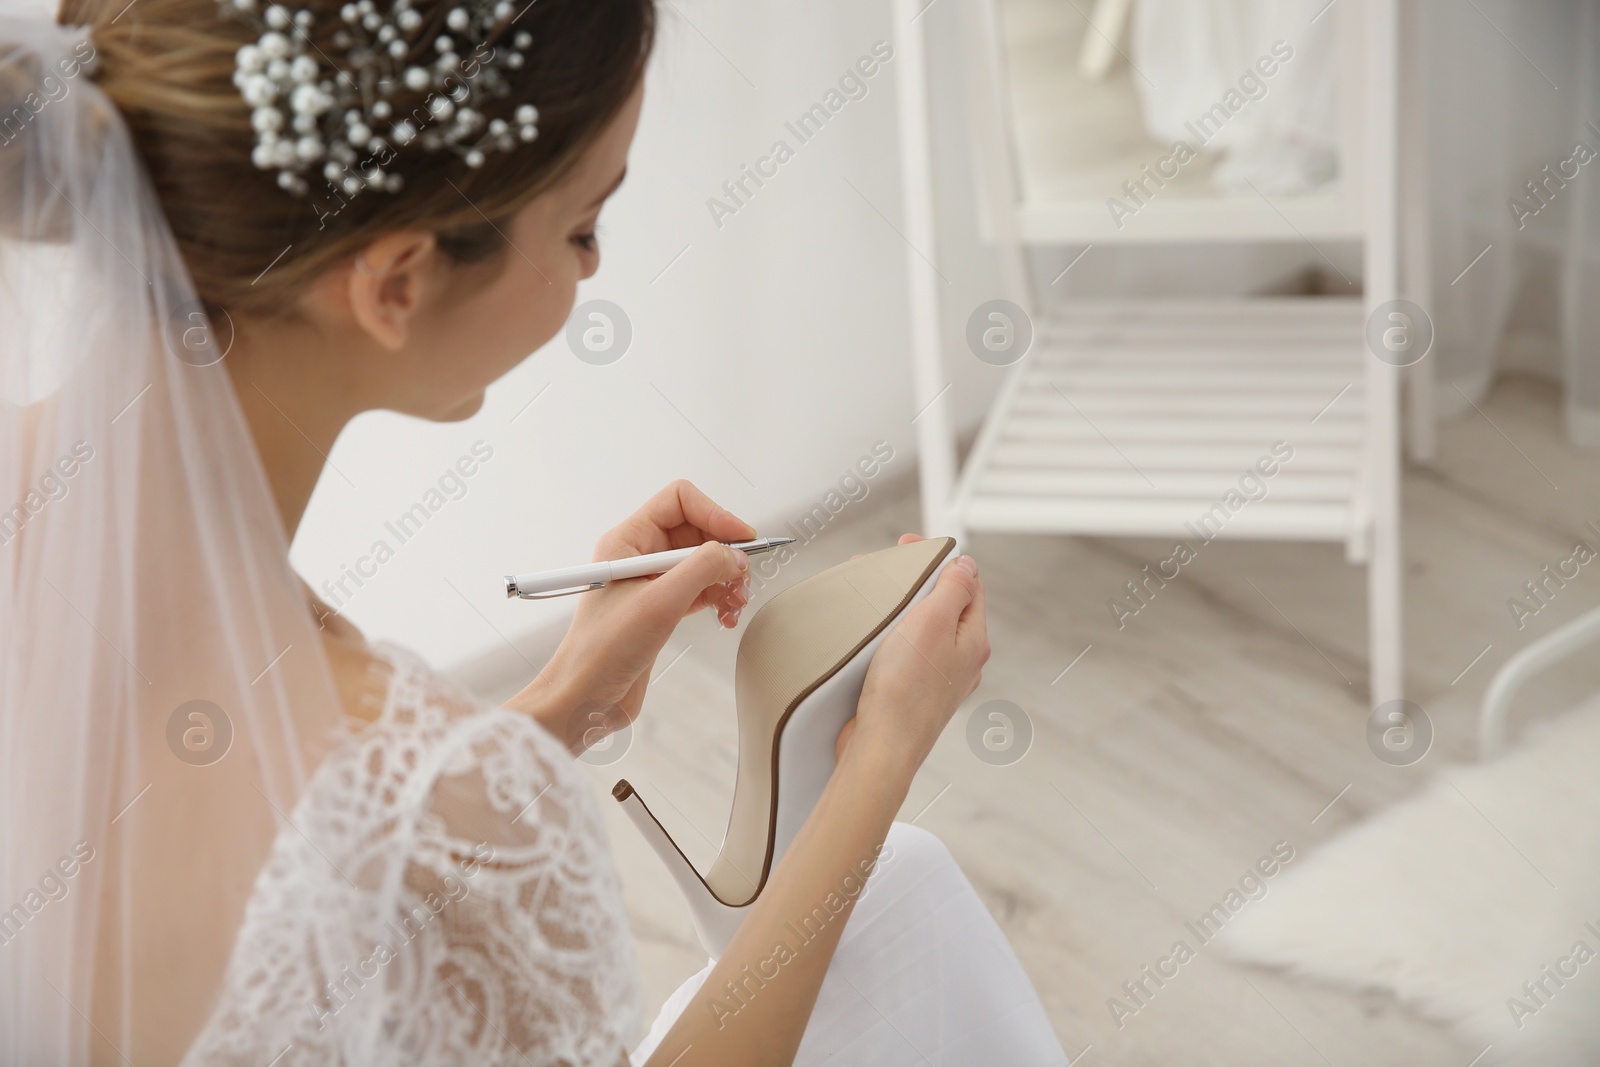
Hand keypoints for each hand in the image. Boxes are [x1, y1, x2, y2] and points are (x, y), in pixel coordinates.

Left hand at [505, 480, 754, 753]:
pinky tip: (725, 616)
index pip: (680, 501)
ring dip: (727, 579)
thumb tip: (735, 554)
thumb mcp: (659, 603)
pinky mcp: (661, 608)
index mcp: (627, 541)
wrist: (584, 699)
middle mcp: (639, 556)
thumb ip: (702, 569)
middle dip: (725, 553)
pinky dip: (720, 598)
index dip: (715, 513)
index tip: (742, 538)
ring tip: (735, 603)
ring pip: (704, 562)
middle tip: (741, 579)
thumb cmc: (601, 653)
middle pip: (698, 531)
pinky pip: (702, 589)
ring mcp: (651, 583)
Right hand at [835, 534, 989, 782]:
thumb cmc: (904, 691)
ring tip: (874, 597)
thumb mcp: (932, 622)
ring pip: (923, 629)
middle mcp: (961, 660)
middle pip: (945, 605)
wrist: (880, 748)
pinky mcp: (912, 692)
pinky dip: (889, 636)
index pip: (968, 584)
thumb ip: (953, 588)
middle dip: (916, 582)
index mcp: (973, 640)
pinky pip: (906, 653)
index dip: (941, 559)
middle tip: (887, 569)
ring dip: (900, 608)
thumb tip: (966, 565)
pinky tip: (870, 635)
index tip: (910, 547)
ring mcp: (938, 678)